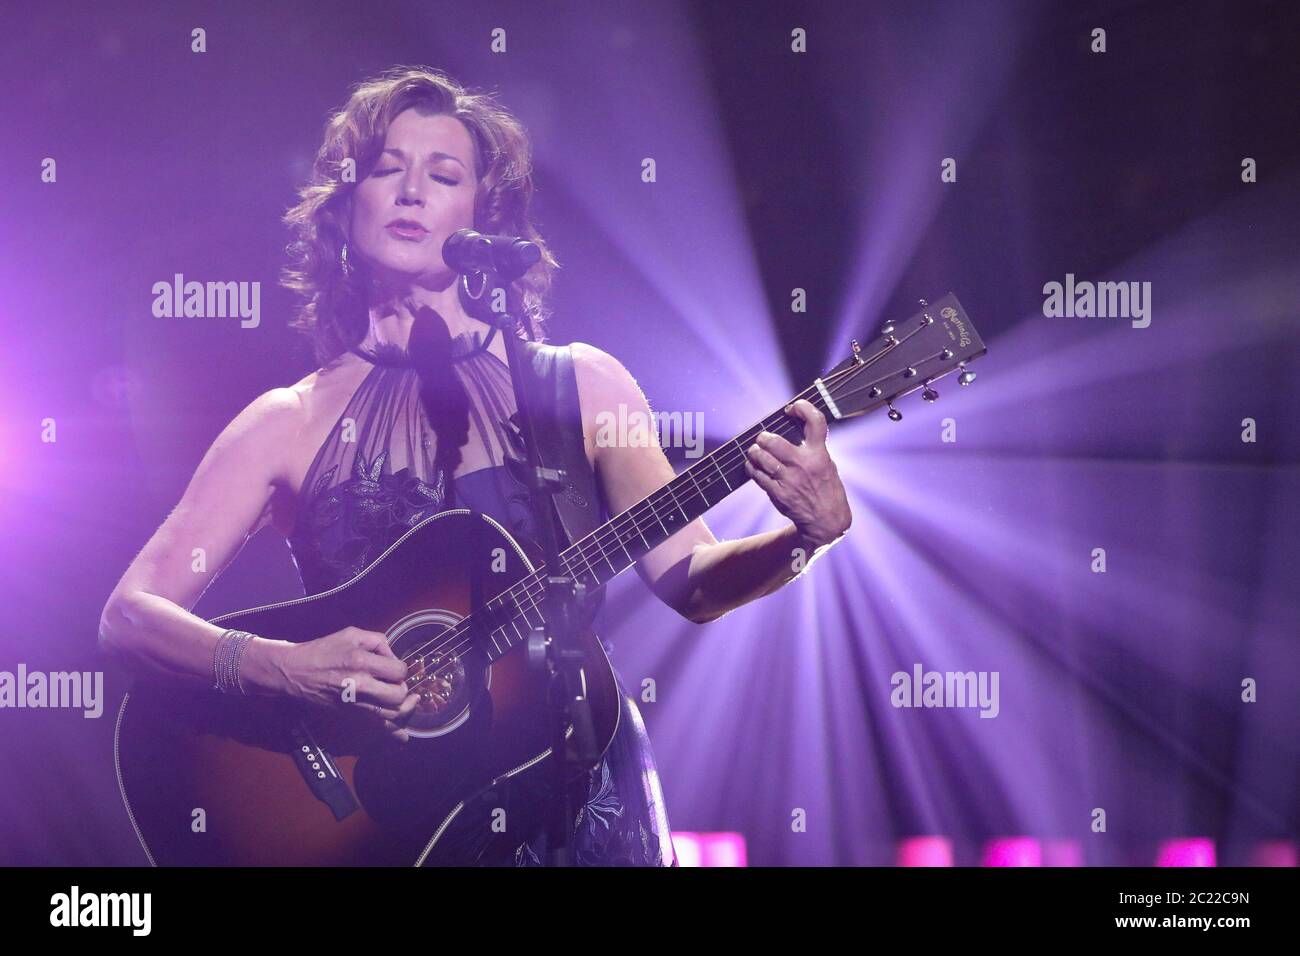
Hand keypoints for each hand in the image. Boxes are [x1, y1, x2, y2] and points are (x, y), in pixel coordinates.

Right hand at [273, 627, 419, 742]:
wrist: (295, 672)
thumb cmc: (323, 650)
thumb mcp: (351, 634)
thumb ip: (378, 641)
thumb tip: (393, 656)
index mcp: (361, 662)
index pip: (399, 671)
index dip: (400, 669)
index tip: (392, 668)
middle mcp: (360, 686)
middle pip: (399, 696)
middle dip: (403, 689)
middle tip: (395, 684)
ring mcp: (355, 704)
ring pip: (392, 715)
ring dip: (403, 709)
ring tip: (406, 702)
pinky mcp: (349, 715)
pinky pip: (377, 729)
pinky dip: (393, 733)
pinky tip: (402, 735)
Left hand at [743, 399, 851, 547]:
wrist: (827, 520)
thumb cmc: (827, 489)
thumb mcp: (828, 464)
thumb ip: (814, 447)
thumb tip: (795, 428)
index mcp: (819, 454)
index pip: (814, 421)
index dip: (803, 408)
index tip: (793, 408)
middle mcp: (803, 464)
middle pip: (774, 441)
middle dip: (764, 437)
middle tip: (763, 438)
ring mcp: (789, 479)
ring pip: (761, 457)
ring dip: (754, 451)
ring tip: (755, 451)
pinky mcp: (778, 493)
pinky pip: (757, 475)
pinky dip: (752, 468)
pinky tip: (753, 466)